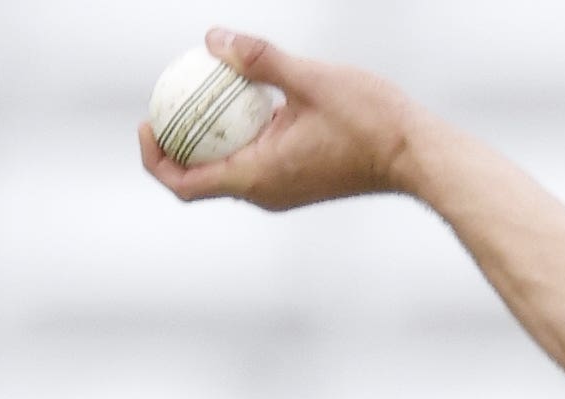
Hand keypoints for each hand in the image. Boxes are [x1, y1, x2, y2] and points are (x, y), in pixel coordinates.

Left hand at [138, 28, 420, 211]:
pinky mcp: (295, 182)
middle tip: (164, 102)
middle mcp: (264, 193)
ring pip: (223, 171)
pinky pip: (249, 163)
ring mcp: (280, 191)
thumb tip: (213, 39)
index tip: (148, 121)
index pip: (184, 183)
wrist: (416, 156)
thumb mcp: (311, 79)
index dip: (154, 157)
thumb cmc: (371, 122)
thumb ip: (258, 59)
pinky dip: (234, 137)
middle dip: (174, 143)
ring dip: (205, 139)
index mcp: (258, 176)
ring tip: (198, 97)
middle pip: (197, 179)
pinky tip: (239, 101)